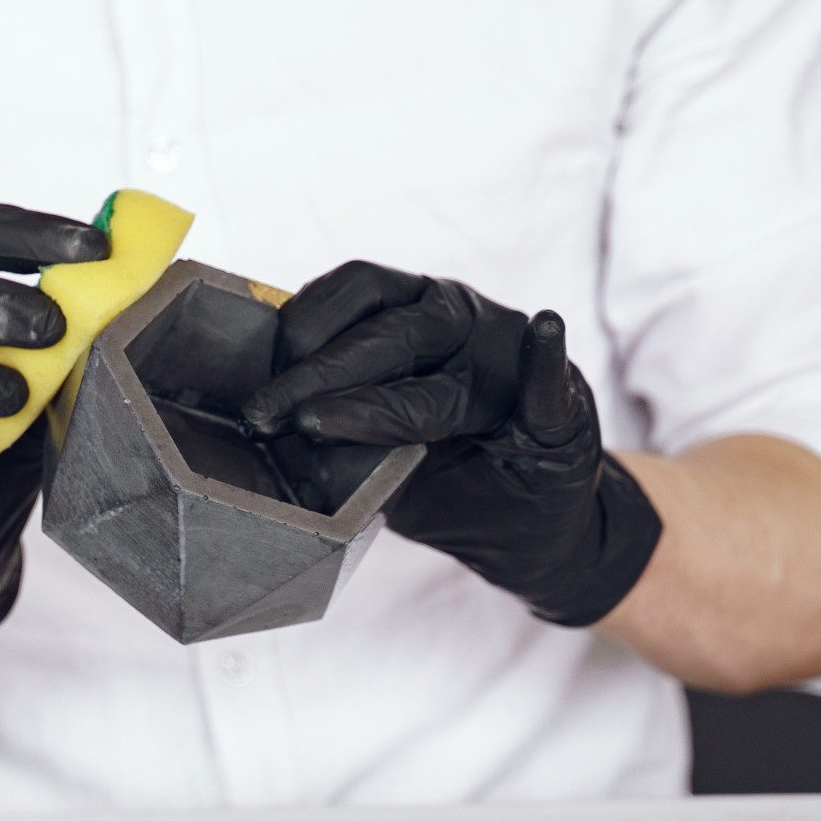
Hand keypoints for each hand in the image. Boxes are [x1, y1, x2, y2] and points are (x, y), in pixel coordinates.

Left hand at [241, 262, 662, 625]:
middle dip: (317, 374)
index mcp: (419, 313)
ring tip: (312, 423)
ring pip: (444, 368)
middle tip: (264, 416)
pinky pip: (550, 387)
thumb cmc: (444, 474)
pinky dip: (545, 362)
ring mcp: (513, 365)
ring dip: (372, 402)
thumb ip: (336, 418)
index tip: (260, 379)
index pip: (358, 291)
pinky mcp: (561, 414)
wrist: (526, 530)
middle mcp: (466, 323)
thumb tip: (264, 422)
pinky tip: (542, 332)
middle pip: (390, 331)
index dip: (303, 326)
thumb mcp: (378, 441)